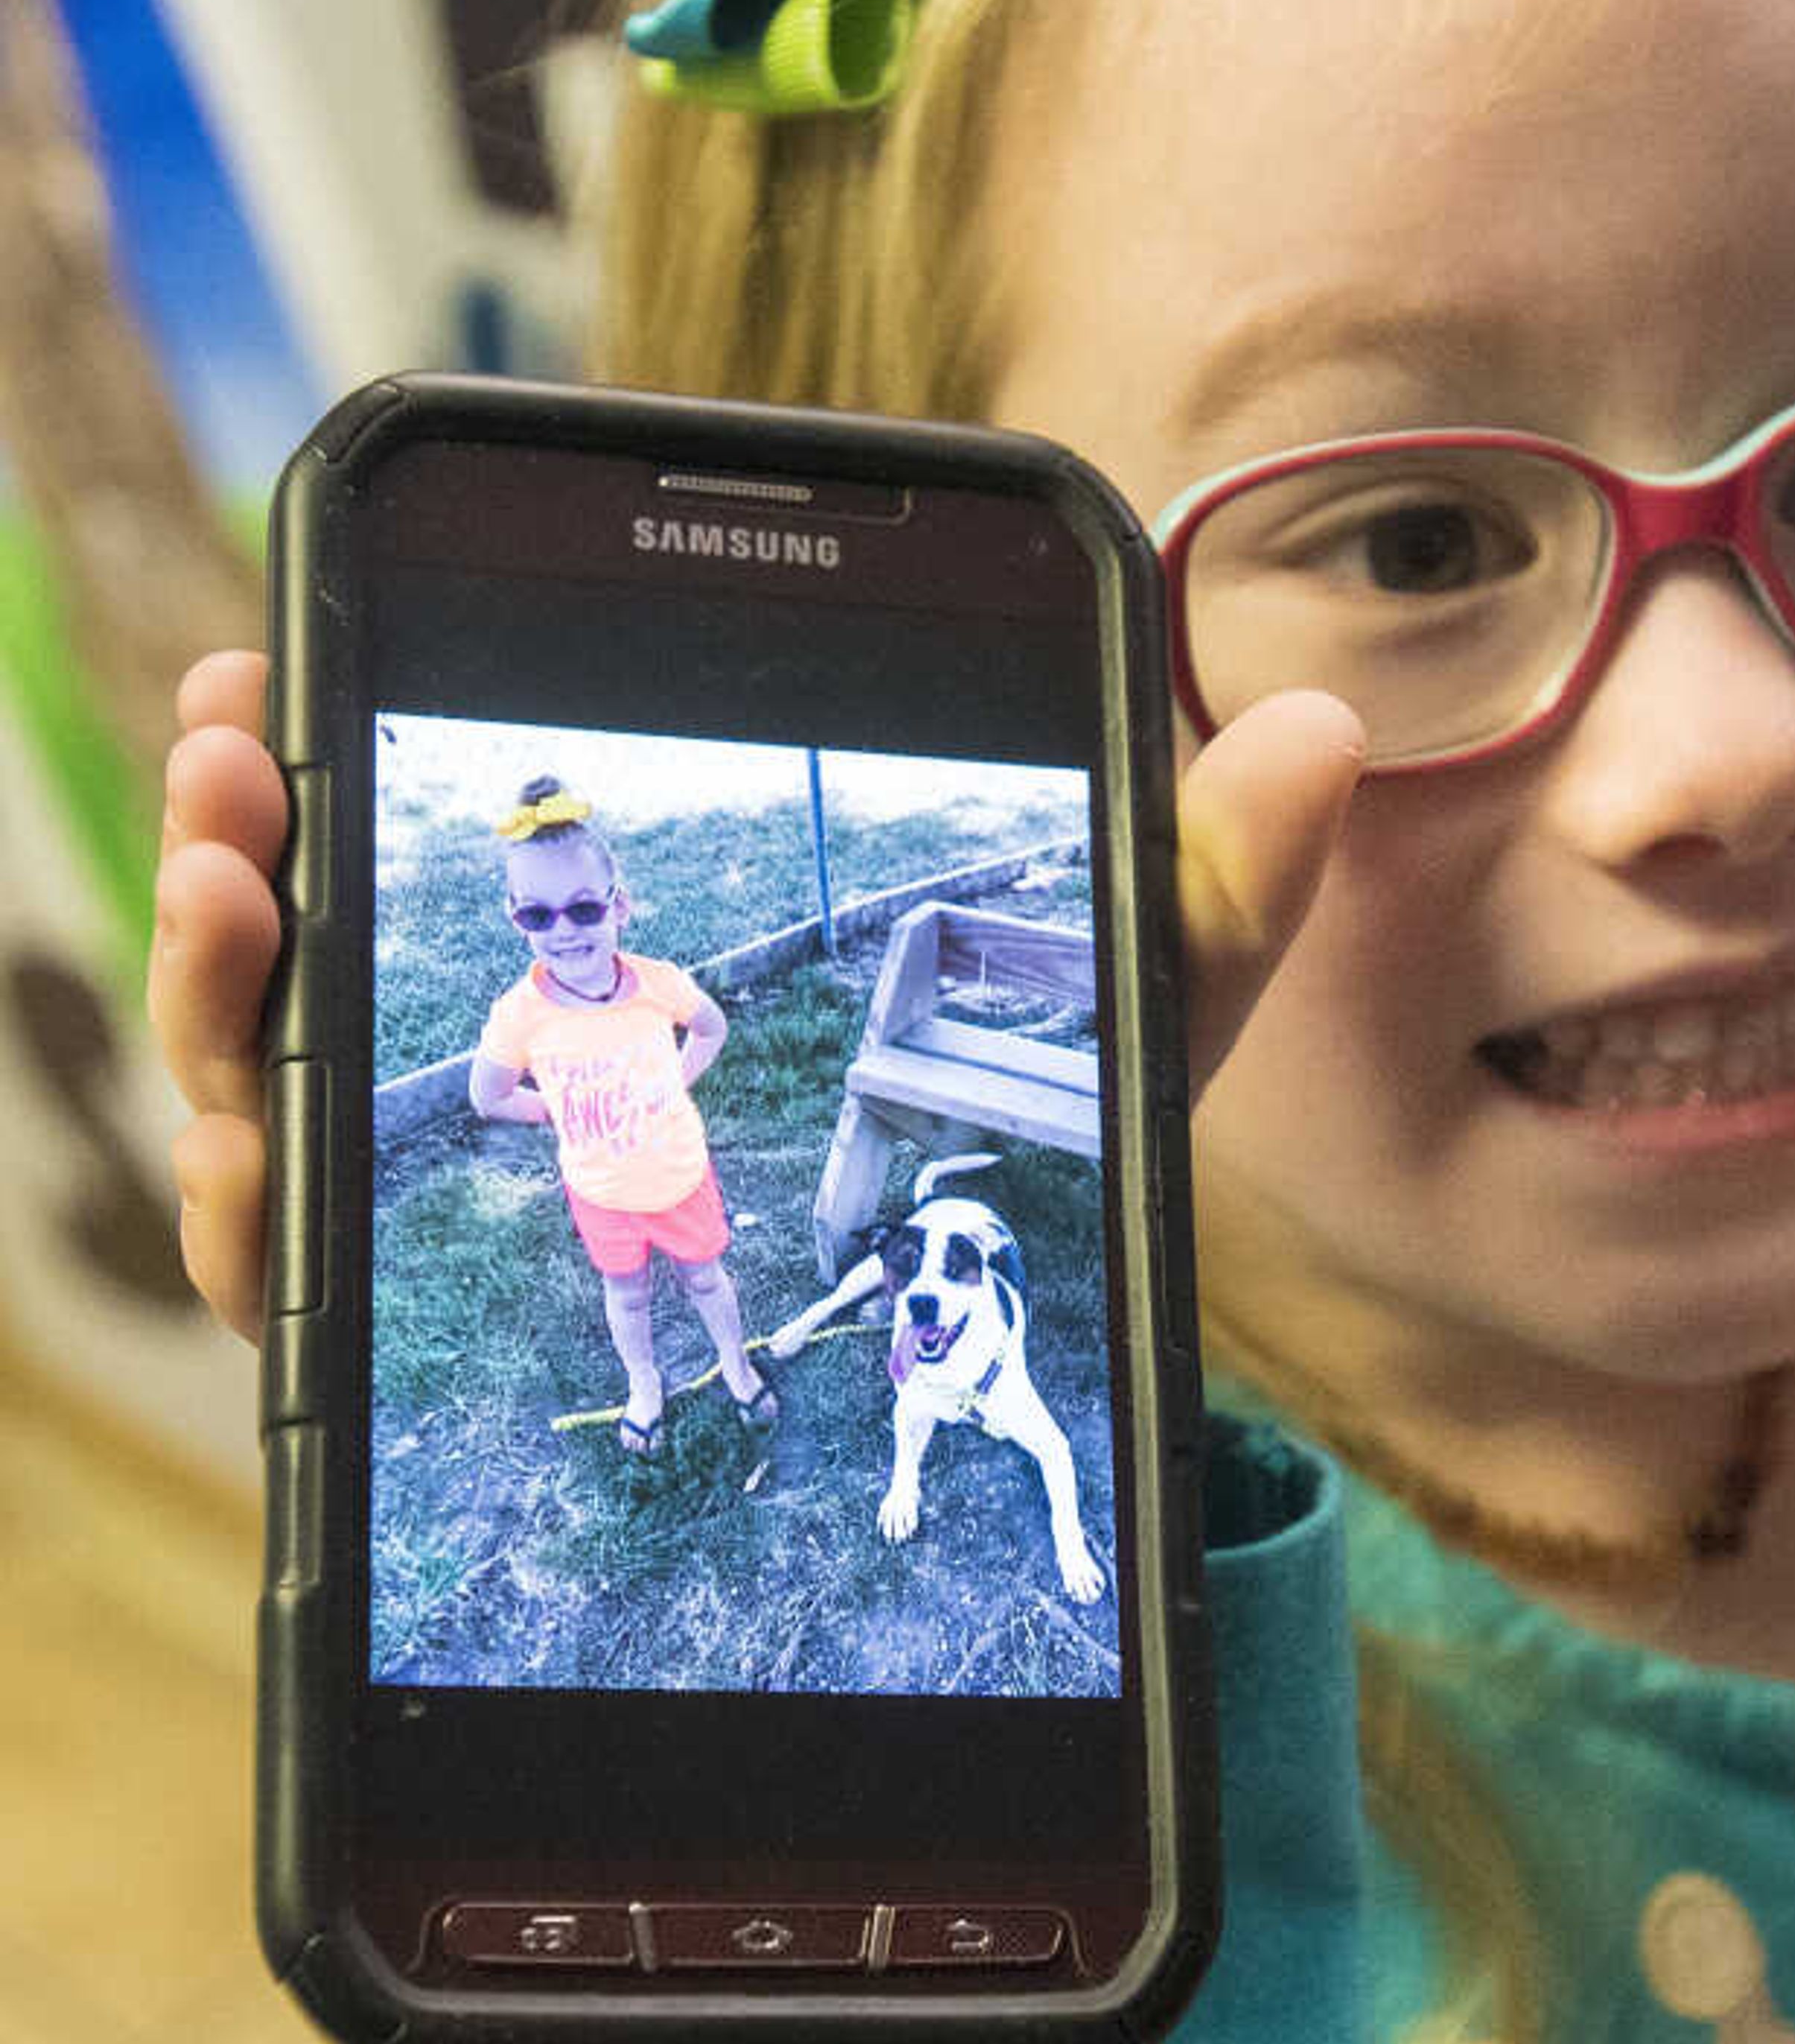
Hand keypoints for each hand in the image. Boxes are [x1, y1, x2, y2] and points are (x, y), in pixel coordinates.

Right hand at [146, 651, 1364, 1344]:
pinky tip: (251, 1159)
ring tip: (226, 888)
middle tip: (241, 750)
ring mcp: (480, 1207)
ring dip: (221, 985)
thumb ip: (1197, 878)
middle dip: (252, 839)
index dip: (342, 750)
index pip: (456, 847)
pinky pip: (309, 1284)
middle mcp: (525, 1070)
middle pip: (329, 941)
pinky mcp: (456, 1352)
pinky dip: (254, 1210)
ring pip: (283, 1086)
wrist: (1000, 1382)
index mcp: (635, 965)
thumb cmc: (1034, 1160)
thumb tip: (1324, 728)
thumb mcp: (1120, 1015)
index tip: (284, 662)